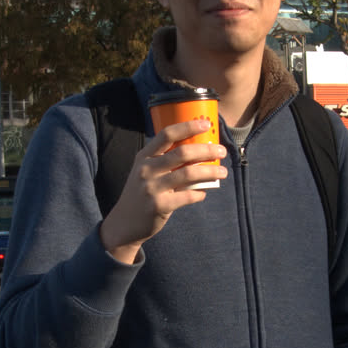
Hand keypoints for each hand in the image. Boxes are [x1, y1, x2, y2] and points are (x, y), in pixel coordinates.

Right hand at [99, 120, 226, 263]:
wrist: (124, 223)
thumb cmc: (142, 193)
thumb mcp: (145, 172)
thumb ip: (165, 161)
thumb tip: (198, 152)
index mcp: (144, 156)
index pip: (167, 134)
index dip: (188, 127)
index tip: (206, 124)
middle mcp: (146, 169)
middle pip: (182, 153)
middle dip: (206, 150)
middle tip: (221, 150)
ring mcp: (151, 188)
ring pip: (188, 174)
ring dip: (210, 171)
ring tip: (223, 172)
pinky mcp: (158, 206)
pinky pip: (186, 196)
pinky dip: (199, 193)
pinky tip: (204, 192)